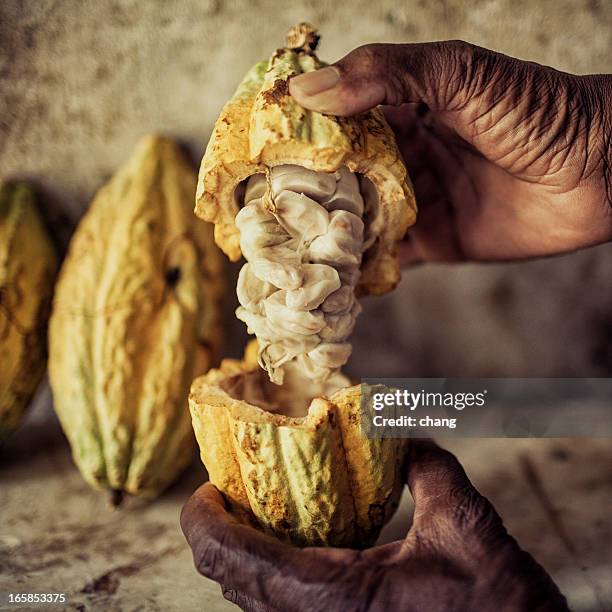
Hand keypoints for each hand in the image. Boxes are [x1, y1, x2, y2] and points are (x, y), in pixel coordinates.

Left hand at [181, 440, 567, 610]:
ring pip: (254, 600)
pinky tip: (288, 539)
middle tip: (224, 489)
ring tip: (248, 506)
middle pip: (234, 584)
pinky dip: (269, 569)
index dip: (204, 525)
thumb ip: (426, 467)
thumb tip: (401, 429)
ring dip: (241, 552)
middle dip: (217, 534)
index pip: (238, 563)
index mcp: (334, 599)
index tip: (202, 490)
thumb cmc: (498, 604)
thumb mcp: (463, 523)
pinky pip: (283, 606)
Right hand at [289, 42, 611, 262]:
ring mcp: (420, 199)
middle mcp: (408, 154)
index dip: (301, 130)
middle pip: (344, 171)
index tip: (257, 146)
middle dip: (306, 187)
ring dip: (327, 229)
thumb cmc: (535, 111)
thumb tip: (306, 90)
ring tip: (284, 244)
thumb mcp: (459, 75)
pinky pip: (391, 254)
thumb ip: (385, 76)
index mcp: (406, 108)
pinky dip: (363, 264)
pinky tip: (331, 272)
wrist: (602, 173)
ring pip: (361, 215)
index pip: (339, 117)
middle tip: (261, 205)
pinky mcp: (437, 241)